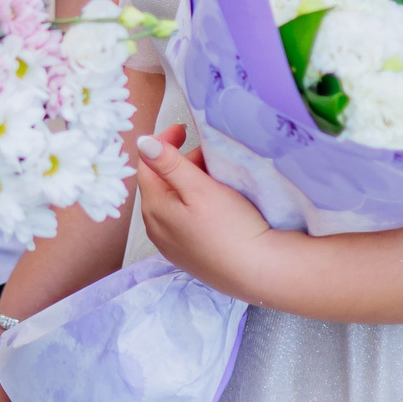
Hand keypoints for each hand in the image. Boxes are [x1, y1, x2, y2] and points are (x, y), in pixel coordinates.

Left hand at [131, 123, 277, 301]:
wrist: (260, 272)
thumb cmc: (231, 228)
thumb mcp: (199, 188)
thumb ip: (168, 164)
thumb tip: (142, 143)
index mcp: (154, 209)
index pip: (147, 166)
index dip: (163, 142)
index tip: (184, 129)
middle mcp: (157, 230)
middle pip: (161, 184)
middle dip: (181, 163)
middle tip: (209, 154)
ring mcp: (172, 246)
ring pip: (173, 203)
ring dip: (189, 184)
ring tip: (217, 176)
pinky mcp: (190, 257)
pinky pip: (184, 221)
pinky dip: (196, 204)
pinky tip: (218, 204)